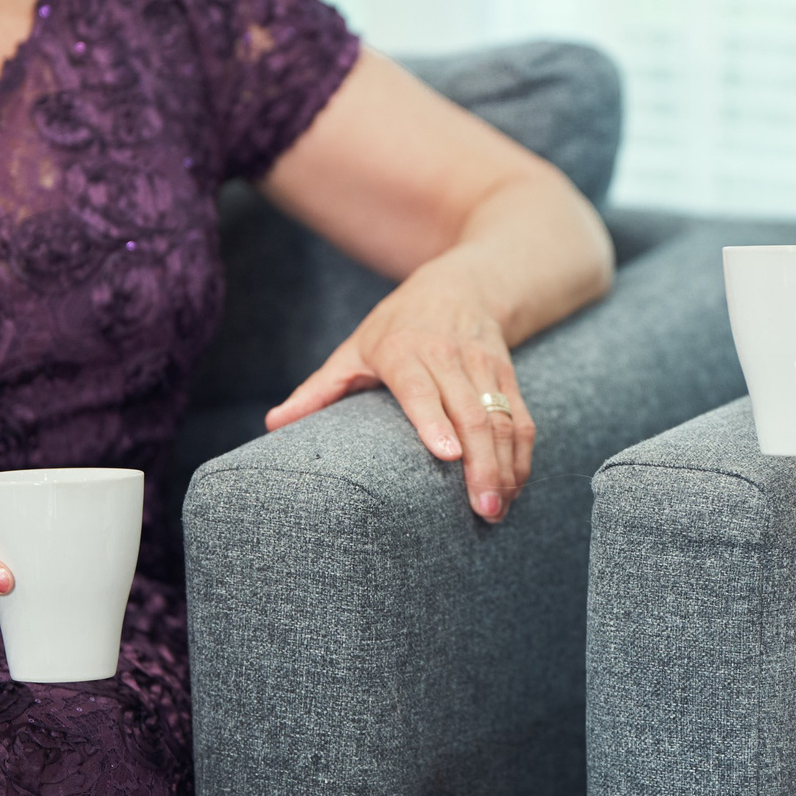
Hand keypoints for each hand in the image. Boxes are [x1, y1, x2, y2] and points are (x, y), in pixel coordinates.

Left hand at [265, 272, 532, 522]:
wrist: (463, 284)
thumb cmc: (397, 325)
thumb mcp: (354, 348)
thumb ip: (318, 390)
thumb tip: (273, 424)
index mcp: (403, 349)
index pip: (420, 386)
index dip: (433, 419)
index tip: (446, 456)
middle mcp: (447, 355)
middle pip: (470, 410)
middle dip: (480, 463)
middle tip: (481, 510)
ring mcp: (483, 365)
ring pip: (502, 417)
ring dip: (504, 465)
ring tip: (497, 508)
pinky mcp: (508, 375)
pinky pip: (521, 418)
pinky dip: (521, 455)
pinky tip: (514, 488)